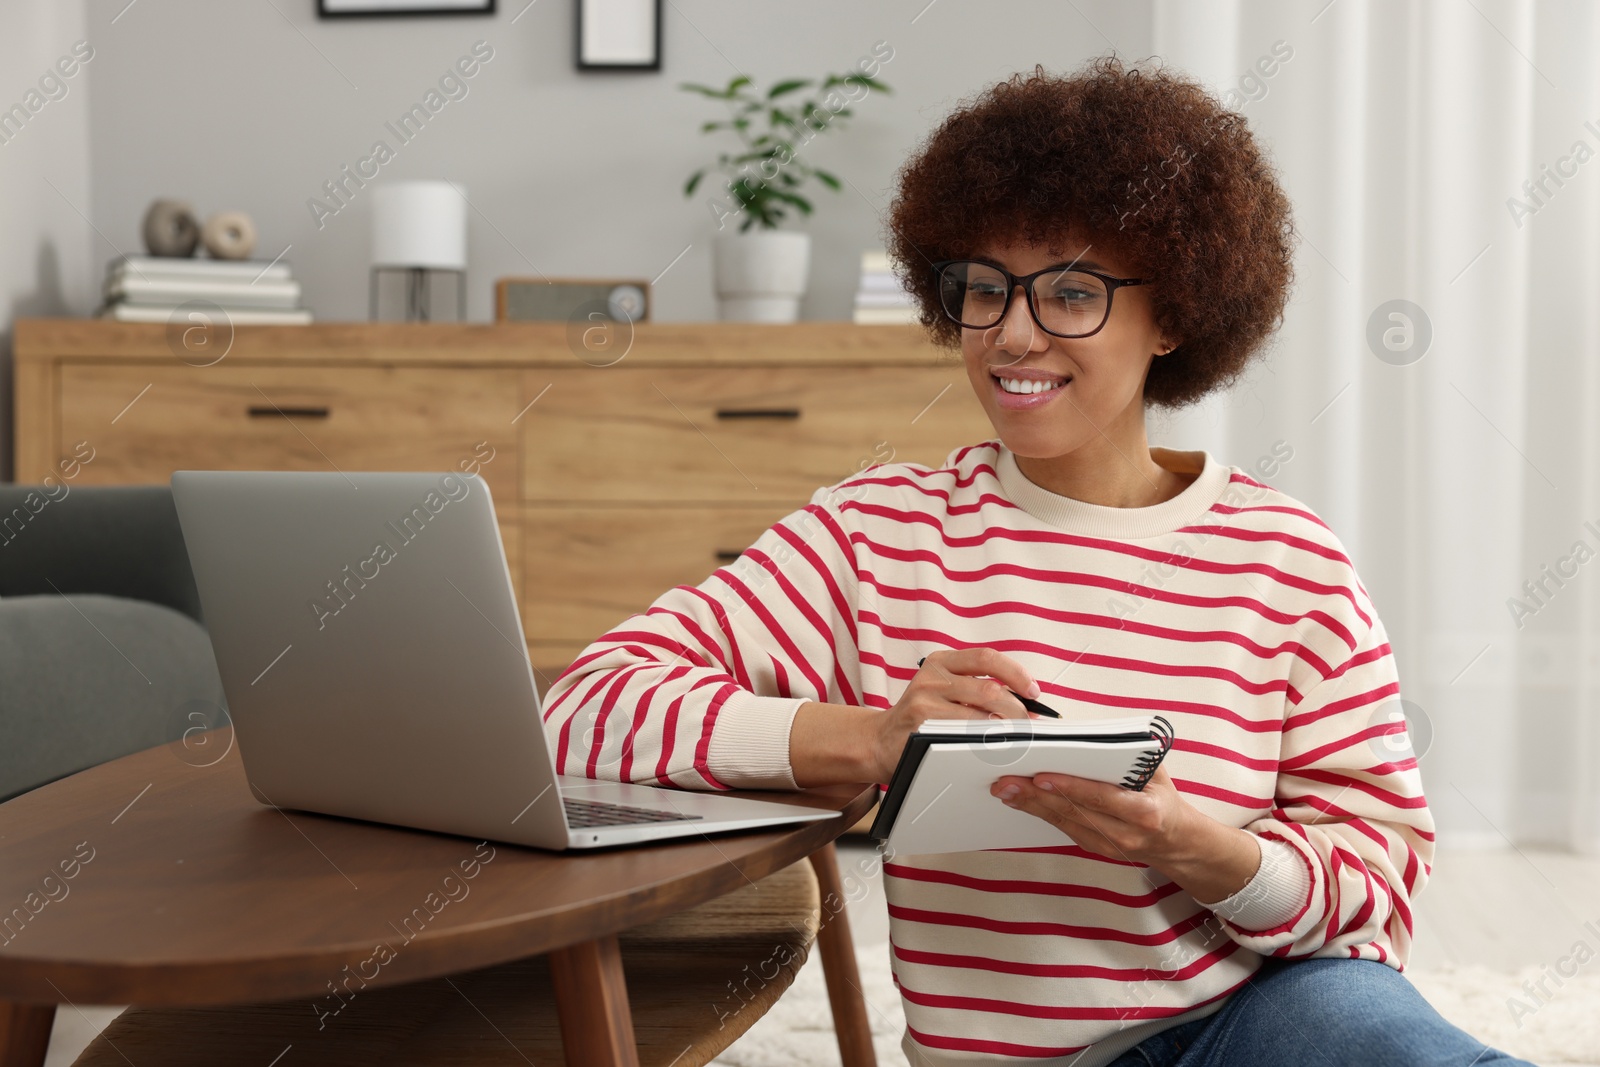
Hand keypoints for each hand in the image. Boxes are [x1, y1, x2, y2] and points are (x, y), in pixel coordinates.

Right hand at [867, 648, 1038, 781]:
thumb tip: (1023, 698)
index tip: (1033, 691)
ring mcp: (924, 700)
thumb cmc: (921, 717)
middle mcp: (932, 675)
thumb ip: (976, 686)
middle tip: (1028, 723)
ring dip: (1004, 728)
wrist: (880, 740)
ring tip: (1014, 737)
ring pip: (979, 712)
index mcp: (942, 661)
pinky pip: (964, 733)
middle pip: (988, 688)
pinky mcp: (921, 725)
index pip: (986, 658)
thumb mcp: (943, 689)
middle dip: (1016, 709)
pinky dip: (985, 741)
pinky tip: (991, 746)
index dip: (1015, 673)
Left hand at [989, 766, 1262, 902]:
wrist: (1177, 842)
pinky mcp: (1095, 849)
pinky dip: (1041, 813)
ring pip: (1063, 822)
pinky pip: (1064, 828)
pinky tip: (1021, 800)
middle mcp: (1125, 833)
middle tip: (1006, 781)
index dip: (1070, 788)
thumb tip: (1093, 732)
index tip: (1042, 777)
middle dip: (1037, 796)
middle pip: (1074, 812)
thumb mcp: (1158, 772)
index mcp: (1145, 811)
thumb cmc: (1164, 798)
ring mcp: (1109, 845)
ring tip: (1005, 789)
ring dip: (1031, 805)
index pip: (1102, 798)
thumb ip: (1130, 755)